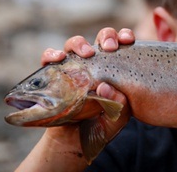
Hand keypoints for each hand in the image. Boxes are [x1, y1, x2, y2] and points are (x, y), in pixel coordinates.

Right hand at [16, 28, 134, 171]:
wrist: (76, 140)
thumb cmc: (102, 124)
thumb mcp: (117, 118)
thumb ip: (119, 105)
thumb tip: (105, 86)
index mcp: (115, 67)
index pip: (121, 44)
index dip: (124, 36)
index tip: (128, 40)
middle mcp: (96, 63)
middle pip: (100, 38)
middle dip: (107, 36)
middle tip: (110, 48)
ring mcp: (75, 67)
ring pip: (75, 43)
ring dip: (80, 43)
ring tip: (86, 53)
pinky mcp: (54, 74)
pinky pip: (49, 58)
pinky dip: (51, 54)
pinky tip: (57, 59)